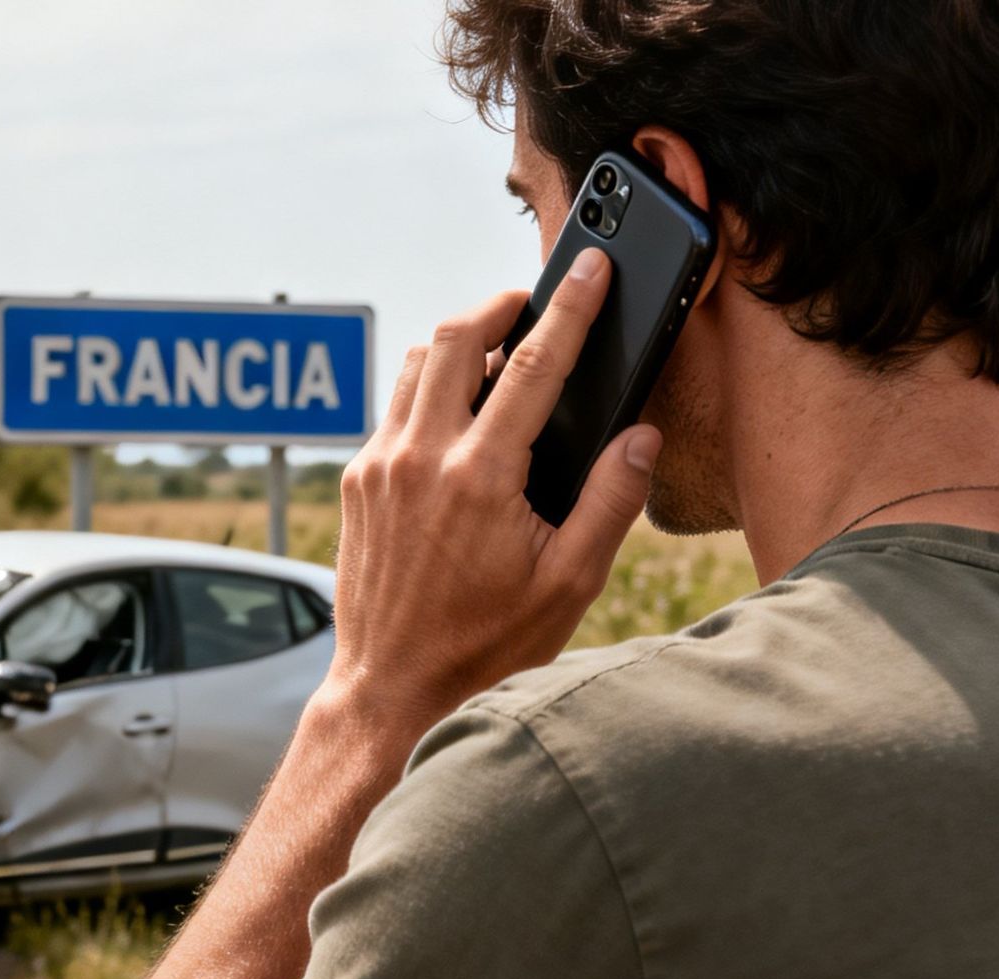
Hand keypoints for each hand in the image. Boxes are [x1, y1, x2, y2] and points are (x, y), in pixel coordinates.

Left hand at [324, 249, 659, 733]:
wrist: (391, 687)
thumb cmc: (484, 645)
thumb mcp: (568, 584)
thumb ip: (611, 502)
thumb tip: (640, 438)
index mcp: (479, 477)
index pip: (532, 364)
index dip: (570, 308)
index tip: (592, 271)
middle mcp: (418, 459)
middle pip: (452, 337)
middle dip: (497, 306)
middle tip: (530, 303)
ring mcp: (378, 468)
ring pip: (411, 365)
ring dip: (454, 343)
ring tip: (495, 350)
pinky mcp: (358, 484)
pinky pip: (392, 409)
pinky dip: (425, 390)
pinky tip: (456, 414)